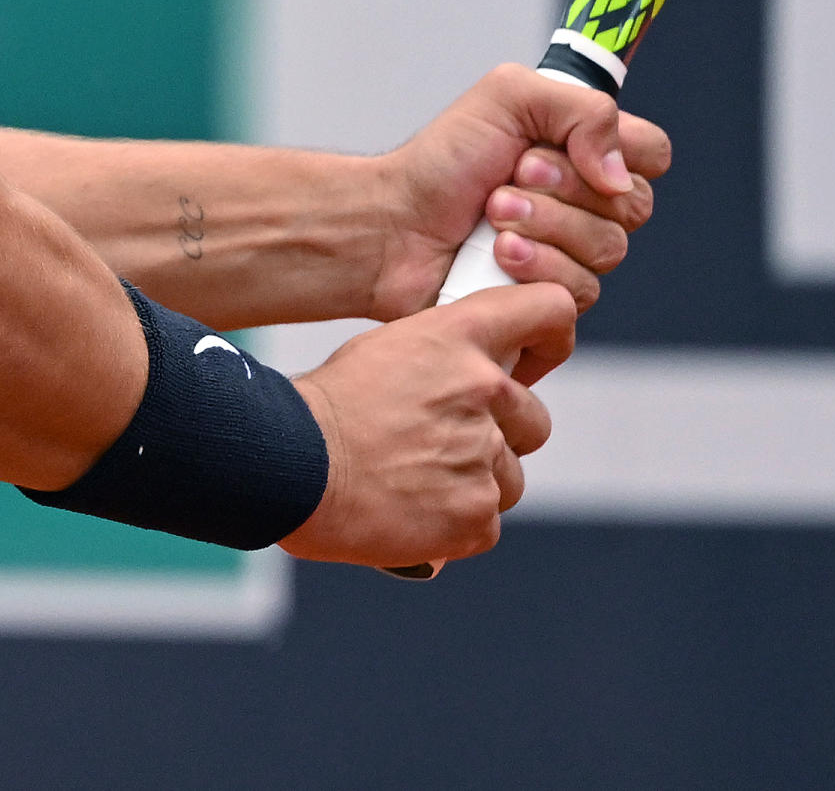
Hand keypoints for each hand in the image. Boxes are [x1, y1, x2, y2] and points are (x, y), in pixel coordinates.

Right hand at [279, 282, 574, 567]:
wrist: (285, 466)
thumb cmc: (324, 408)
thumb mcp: (385, 353)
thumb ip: (445, 360)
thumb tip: (482, 379)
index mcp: (457, 338)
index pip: (548, 309)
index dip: (549, 331)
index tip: (536, 352)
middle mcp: (482, 390)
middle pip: (532, 419)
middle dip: (498, 436)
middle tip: (439, 445)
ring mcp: (483, 456)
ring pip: (509, 477)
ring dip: (473, 485)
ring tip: (414, 483)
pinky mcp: (475, 515)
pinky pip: (485, 523)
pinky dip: (454, 525)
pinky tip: (410, 513)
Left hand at [367, 65, 670, 319]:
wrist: (393, 226)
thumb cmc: (441, 161)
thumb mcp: (507, 97)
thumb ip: (583, 110)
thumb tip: (621, 173)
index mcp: (583, 149)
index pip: (653, 153)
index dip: (620, 154)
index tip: (559, 149)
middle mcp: (587, 202)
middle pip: (634, 206)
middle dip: (563, 191)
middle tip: (507, 181)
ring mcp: (572, 252)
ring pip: (608, 251)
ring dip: (543, 228)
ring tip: (492, 216)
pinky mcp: (551, 297)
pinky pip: (579, 292)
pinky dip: (534, 268)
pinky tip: (496, 257)